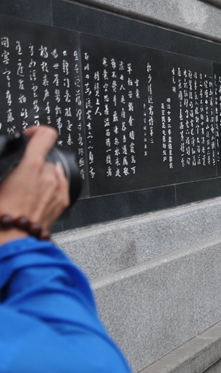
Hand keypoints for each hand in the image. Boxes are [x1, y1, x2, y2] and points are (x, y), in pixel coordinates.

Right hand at [0, 126, 68, 244]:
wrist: (12, 242)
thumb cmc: (0, 215)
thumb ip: (4, 170)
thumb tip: (6, 168)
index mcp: (30, 167)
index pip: (45, 135)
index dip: (37, 131)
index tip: (29, 135)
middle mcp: (48, 176)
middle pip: (44, 158)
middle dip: (31, 163)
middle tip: (16, 175)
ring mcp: (57, 190)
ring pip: (51, 173)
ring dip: (40, 177)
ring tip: (23, 190)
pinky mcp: (62, 203)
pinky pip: (58, 186)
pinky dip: (49, 187)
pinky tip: (34, 197)